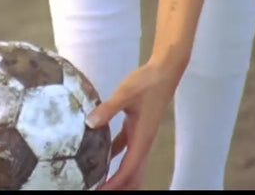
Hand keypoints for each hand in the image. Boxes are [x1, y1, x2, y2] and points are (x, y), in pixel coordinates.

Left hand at [85, 61, 183, 189]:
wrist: (164, 71)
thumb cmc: (147, 82)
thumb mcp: (125, 94)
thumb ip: (107, 109)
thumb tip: (89, 123)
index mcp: (142, 138)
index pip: (128, 170)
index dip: (114, 184)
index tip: (99, 191)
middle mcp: (143, 142)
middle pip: (133, 175)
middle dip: (119, 187)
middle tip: (99, 191)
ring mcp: (141, 136)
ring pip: (131, 165)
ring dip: (119, 176)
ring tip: (99, 181)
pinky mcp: (137, 128)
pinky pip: (125, 150)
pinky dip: (114, 159)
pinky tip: (100, 158)